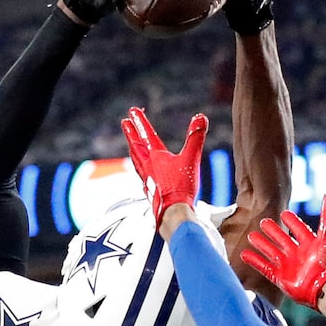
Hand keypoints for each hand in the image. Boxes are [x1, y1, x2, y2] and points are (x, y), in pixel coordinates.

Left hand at [120, 107, 206, 229]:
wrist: (173, 214)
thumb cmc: (181, 187)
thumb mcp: (191, 159)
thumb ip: (196, 138)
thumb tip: (200, 117)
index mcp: (156, 156)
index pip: (146, 134)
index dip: (140, 121)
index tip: (132, 111)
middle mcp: (148, 167)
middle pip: (137, 146)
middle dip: (131, 133)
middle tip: (125, 123)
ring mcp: (147, 180)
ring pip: (137, 161)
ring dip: (134, 149)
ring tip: (132, 145)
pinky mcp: (151, 192)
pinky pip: (142, 175)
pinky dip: (140, 168)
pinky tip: (143, 173)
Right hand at [240, 197, 325, 306]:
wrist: (323, 287)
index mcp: (310, 244)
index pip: (299, 229)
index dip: (292, 221)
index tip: (284, 213)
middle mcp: (298, 254)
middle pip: (282, 239)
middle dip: (273, 231)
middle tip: (263, 222)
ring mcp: (288, 266)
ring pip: (271, 252)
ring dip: (262, 244)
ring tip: (251, 235)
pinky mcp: (280, 278)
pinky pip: (264, 267)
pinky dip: (254, 261)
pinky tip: (244, 254)